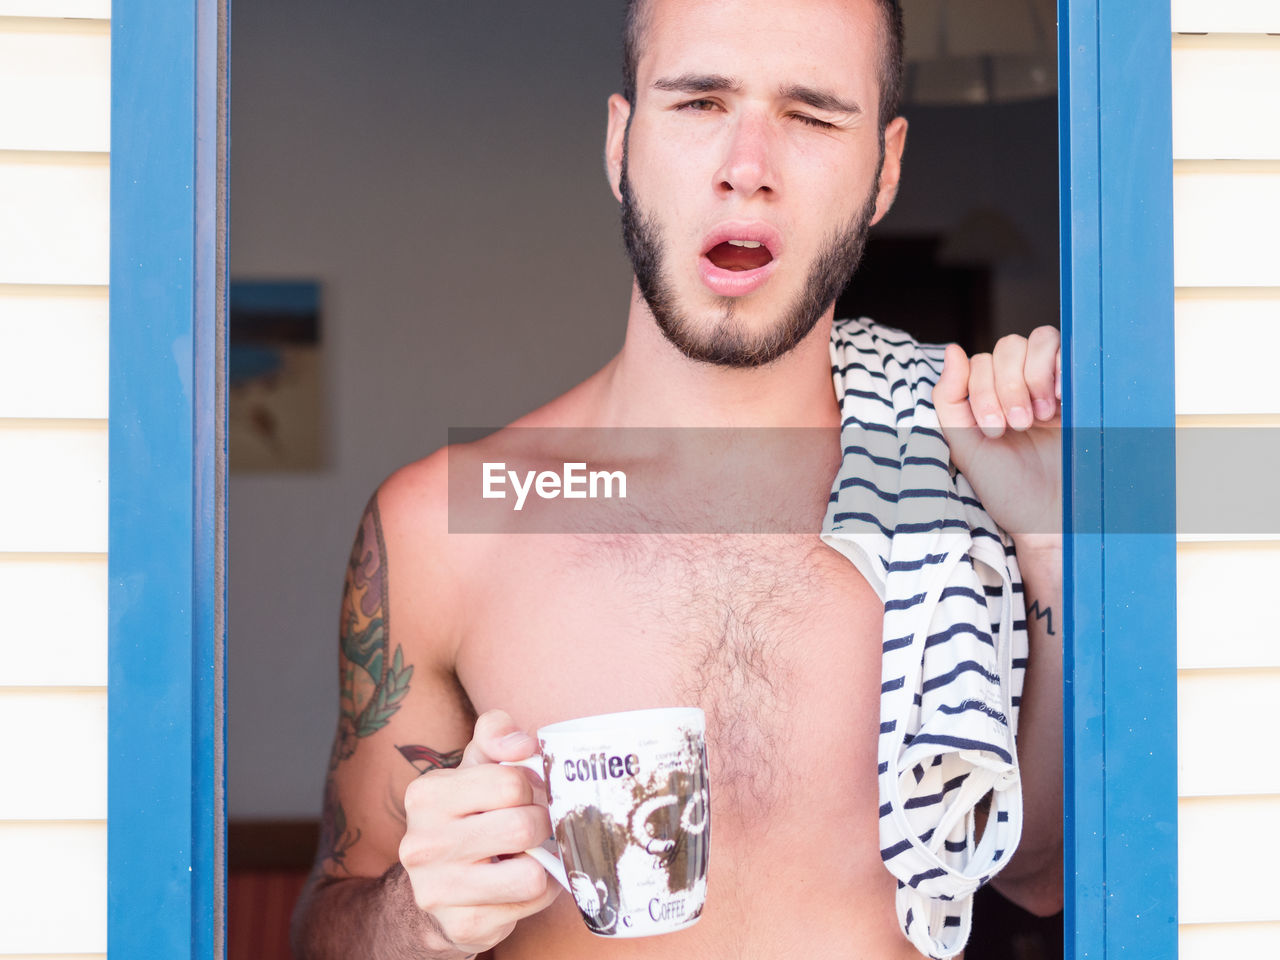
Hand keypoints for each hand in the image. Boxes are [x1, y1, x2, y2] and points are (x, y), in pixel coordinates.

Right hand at [399, 709, 560, 956]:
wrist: (434, 888)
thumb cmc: (466, 814)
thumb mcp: (475, 766)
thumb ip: (496, 734)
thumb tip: (523, 744)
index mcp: (426, 795)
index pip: (511, 782)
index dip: (530, 787)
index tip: (521, 795)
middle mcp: (423, 844)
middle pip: (524, 826)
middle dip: (540, 825)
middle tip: (531, 827)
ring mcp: (439, 890)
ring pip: (531, 873)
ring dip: (542, 862)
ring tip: (525, 855)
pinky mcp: (463, 926)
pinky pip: (531, 904)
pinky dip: (538, 892)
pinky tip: (517, 883)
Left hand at [932, 328, 1061, 544]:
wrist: (1052, 517)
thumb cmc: (1008, 488)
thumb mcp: (965, 447)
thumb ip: (950, 399)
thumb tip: (953, 350)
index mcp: (989, 396)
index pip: (980, 361)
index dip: (983, 391)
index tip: (995, 432)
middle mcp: (1020, 384)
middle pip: (1008, 346)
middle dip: (1008, 386)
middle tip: (1019, 426)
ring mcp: (1053, 384)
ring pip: (1039, 339)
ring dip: (1034, 377)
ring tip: (1041, 417)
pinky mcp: (1082, 388)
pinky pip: (1070, 349)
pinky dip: (1062, 368)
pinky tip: (1062, 401)